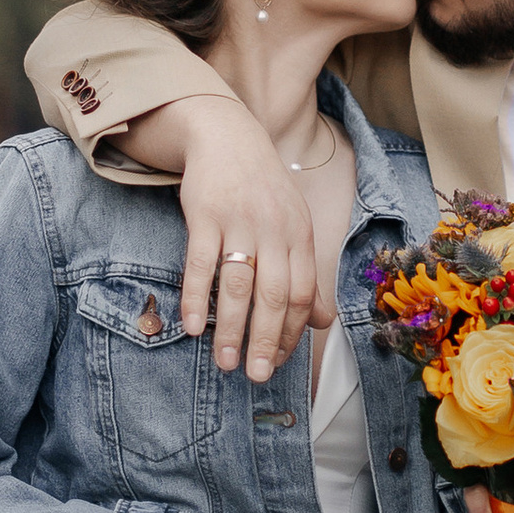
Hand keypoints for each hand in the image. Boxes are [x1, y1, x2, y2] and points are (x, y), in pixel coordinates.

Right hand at [174, 100, 333, 376]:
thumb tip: (321, 323)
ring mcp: (239, 221)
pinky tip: (193, 327)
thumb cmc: (263, 191)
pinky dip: (196, 298)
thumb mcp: (293, 227)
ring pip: (238, 284)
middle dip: (266, 340)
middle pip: (274, 295)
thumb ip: (305, 274)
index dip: (293, 333)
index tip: (280, 362)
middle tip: (257, 376)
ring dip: (231, 328)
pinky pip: (200, 263)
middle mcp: (274, 229)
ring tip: (224, 362)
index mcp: (300, 235)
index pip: (303, 293)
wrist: (228, 137)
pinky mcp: (205, 214)